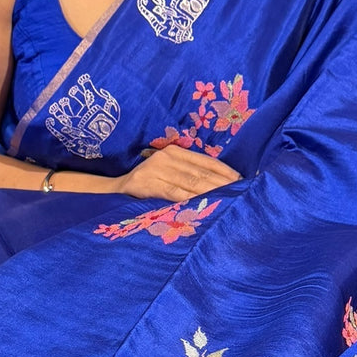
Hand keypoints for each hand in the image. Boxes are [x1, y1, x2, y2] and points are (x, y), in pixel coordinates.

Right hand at [119, 148, 240, 202]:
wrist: (113, 191)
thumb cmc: (146, 185)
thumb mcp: (167, 173)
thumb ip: (188, 175)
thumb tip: (220, 185)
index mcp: (174, 151)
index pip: (207, 161)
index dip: (226, 172)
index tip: (243, 181)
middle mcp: (167, 157)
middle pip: (202, 173)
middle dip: (224, 184)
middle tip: (242, 193)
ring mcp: (156, 169)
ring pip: (192, 183)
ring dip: (212, 192)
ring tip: (230, 199)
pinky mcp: (148, 184)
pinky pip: (175, 193)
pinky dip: (191, 200)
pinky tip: (204, 205)